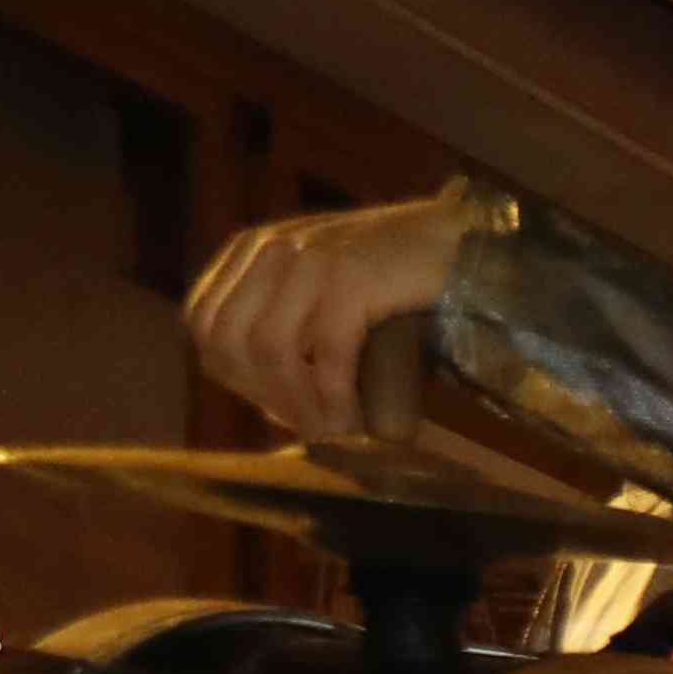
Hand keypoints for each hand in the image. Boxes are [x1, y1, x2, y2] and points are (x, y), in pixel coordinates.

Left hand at [182, 194, 470, 435]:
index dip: (236, 378)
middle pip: (228, 340)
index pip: (205, 323)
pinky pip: (324, 354)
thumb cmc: (402, 281)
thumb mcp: (327, 290)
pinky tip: (355, 420)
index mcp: (253, 248)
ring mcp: (310, 258)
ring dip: (300, 404)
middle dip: (265, 396)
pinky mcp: (352, 278)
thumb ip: (290, 321)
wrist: (467, 243)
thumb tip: (268, 405)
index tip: (285, 408)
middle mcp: (272, 247)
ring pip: (269, 350)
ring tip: (335, 430)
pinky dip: (335, 398)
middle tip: (313, 425)